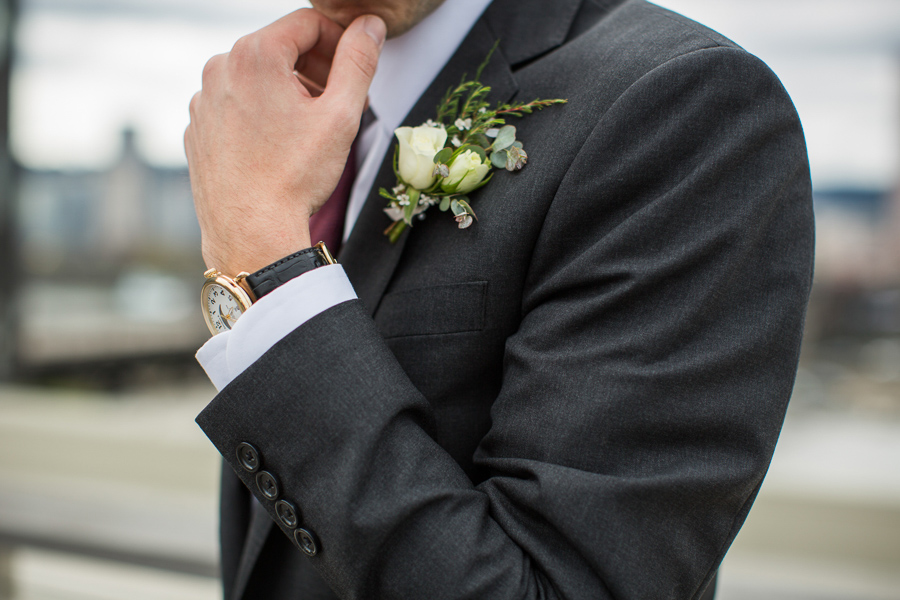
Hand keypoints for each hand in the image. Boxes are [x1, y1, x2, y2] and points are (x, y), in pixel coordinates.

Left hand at [185, 9, 385, 275]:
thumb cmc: (295, 176)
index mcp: (253, 54)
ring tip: (311, 130)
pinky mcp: (197, 129)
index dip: (340, 41)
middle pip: (280, 48)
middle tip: (341, 104)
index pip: (307, 22)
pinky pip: (235, 106)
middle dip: (316, 69)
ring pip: (257, 78)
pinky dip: (261, 115)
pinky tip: (280, 147)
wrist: (250, 232)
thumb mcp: (341, 115)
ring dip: (289, 92)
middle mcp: (218, 68)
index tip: (355, 70)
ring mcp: (203, 100)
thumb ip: (359, 61)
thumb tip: (369, 27)